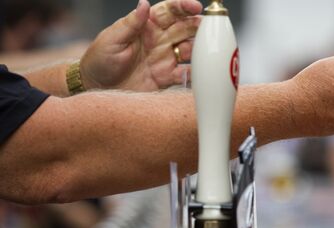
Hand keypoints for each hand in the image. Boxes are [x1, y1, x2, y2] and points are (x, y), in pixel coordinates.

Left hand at [80, 0, 201, 91]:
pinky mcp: (167, 77)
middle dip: (200, 26)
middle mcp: (160, 40)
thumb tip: (144, 4)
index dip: (184, 7)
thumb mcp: (112, 39)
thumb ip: (130, 23)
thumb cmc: (99, 60)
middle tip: (211, 29)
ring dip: (200, 49)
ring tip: (209, 51)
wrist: (97, 88)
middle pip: (186, 28)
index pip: (170, 11)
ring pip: (190, 50)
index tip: (197, 7)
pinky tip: (202, 73)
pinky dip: (196, 74)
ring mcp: (166, 59)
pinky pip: (186, 74)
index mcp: (147, 25)